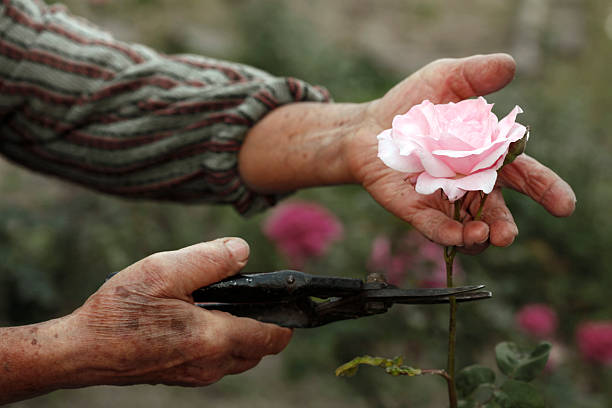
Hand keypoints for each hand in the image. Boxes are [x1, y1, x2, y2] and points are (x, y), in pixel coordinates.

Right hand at [69, 238, 291, 385]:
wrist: (82, 350)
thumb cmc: (119, 311)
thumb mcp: (164, 270)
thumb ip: (210, 259)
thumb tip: (243, 250)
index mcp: (213, 339)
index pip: (272, 338)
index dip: (285, 319)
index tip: (283, 299)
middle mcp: (210, 365)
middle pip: (258, 350)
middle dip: (262, 324)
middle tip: (243, 295)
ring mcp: (195, 375)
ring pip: (238, 358)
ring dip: (240, 333)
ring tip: (216, 303)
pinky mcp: (181, 376)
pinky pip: (215, 361)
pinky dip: (219, 342)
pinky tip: (195, 318)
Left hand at [346, 54, 575, 251]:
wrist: (368, 125)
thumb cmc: (412, 105)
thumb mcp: (444, 81)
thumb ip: (475, 75)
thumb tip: (509, 65)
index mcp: (487, 157)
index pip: (524, 175)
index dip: (546, 189)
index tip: (564, 204)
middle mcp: (470, 185)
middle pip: (496, 211)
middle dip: (506, 226)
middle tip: (508, 233)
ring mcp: (443, 200)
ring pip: (469, 228)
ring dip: (480, 236)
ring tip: (484, 235)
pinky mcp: (415, 209)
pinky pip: (435, 227)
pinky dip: (448, 235)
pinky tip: (458, 237)